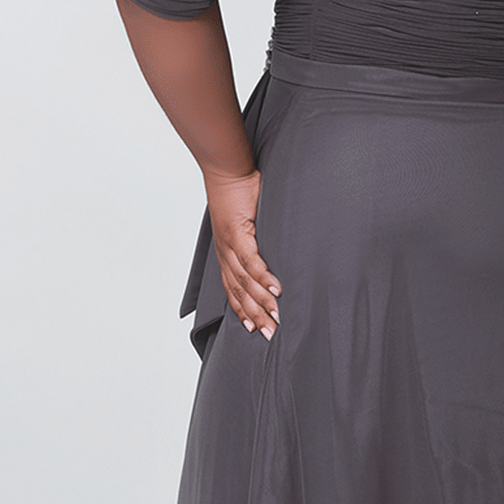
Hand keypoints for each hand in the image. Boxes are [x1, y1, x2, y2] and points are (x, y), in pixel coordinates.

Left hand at [205, 169, 280, 339]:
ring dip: (261, 302)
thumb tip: (272, 251)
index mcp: (226, 253)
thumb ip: (255, 239)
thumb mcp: (244, 222)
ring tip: (277, 317)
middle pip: (239, 292)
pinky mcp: (239, 232)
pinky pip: (252, 261)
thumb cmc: (237, 192)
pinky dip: (264, 277)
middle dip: (255, 315)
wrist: (226, 169)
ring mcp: (230, 244)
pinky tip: (276, 290)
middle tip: (270, 334)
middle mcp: (225, 253)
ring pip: (245, 282)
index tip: (255, 329)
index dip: (243, 310)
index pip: (233, 289)